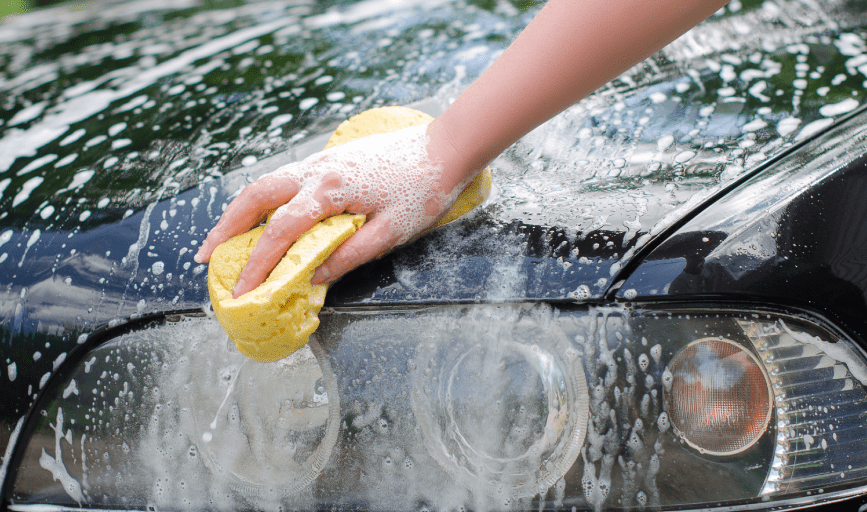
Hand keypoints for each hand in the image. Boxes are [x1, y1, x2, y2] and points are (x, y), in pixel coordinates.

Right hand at [195, 122, 474, 296]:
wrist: (444, 148)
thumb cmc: (423, 190)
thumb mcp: (391, 233)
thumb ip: (349, 255)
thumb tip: (311, 278)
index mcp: (331, 190)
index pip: (281, 231)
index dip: (257, 263)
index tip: (240, 290)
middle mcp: (316, 170)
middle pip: (255, 196)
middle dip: (226, 227)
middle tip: (205, 256)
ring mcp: (320, 161)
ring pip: (265, 183)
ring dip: (239, 211)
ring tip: (223, 238)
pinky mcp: (328, 160)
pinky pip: (283, 179)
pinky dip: (263, 199)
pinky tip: (262, 216)